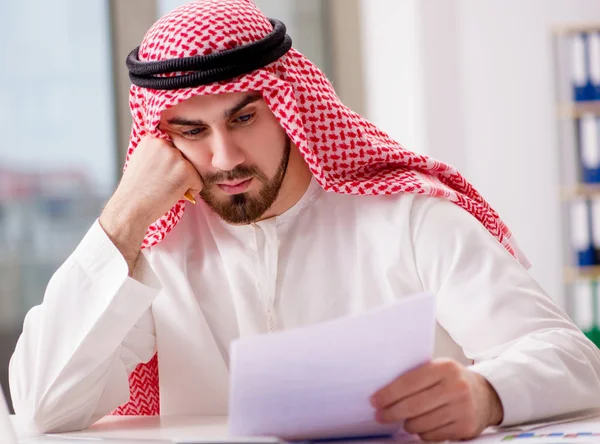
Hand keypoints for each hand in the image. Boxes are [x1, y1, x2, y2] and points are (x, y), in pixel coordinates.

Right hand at [99, 136, 202, 271]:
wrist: (130, 207)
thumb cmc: (135, 190)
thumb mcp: (141, 161)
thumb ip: (156, 152)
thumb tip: (173, 150)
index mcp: (152, 139)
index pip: (173, 148)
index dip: (168, 165)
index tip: (157, 175)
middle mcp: (165, 144)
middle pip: (184, 158)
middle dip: (177, 173)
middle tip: (161, 184)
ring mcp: (177, 157)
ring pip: (192, 170)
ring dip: (184, 182)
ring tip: (165, 189)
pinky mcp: (187, 171)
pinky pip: (198, 183)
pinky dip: (190, 192)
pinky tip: (173, 195)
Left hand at [370, 358, 502, 441]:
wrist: (485, 395)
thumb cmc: (452, 380)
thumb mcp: (438, 369)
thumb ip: (416, 376)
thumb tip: (383, 391)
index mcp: (445, 368)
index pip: (409, 382)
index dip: (389, 394)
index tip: (375, 401)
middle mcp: (456, 387)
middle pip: (413, 406)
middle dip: (392, 412)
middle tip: (380, 415)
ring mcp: (462, 409)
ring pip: (421, 424)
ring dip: (407, 424)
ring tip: (404, 420)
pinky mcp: (465, 427)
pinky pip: (432, 436)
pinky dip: (422, 433)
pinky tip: (422, 425)